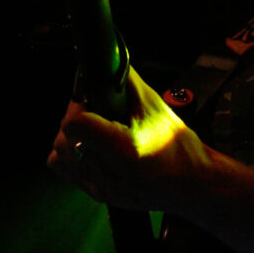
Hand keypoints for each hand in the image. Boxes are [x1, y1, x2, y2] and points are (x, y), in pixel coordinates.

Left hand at [47, 67, 211, 212]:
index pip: (74, 123)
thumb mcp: (156, 107)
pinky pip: (66, 168)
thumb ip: (127, 81)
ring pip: (60, 152)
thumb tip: (108, 58)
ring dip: (74, 135)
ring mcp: (100, 187)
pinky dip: (72, 153)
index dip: (80, 104)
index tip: (93, 96)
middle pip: (65, 136)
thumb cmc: (178, 147)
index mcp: (124, 148)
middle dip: (79, 116)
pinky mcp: (97, 194)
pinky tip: (94, 146)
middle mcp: (108, 173)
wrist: (192, 183)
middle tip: (100, 110)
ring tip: (100, 129)